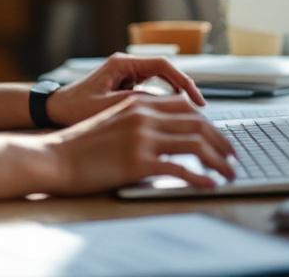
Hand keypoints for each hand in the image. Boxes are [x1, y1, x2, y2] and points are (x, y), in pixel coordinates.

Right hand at [42, 93, 235, 192]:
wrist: (55, 157)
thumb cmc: (81, 145)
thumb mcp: (113, 121)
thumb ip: (141, 122)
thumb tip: (168, 135)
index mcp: (139, 104)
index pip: (186, 108)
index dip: (209, 123)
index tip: (220, 138)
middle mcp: (144, 116)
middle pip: (197, 124)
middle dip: (222, 142)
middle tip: (233, 158)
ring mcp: (142, 138)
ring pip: (195, 145)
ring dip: (219, 161)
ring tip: (229, 173)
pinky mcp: (138, 162)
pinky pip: (180, 169)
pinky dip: (200, 178)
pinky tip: (210, 185)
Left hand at [44, 52, 205, 126]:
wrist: (54, 110)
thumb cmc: (74, 108)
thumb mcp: (107, 107)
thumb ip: (137, 103)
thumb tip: (168, 105)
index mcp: (121, 64)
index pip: (162, 65)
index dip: (183, 81)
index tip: (196, 100)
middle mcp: (126, 65)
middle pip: (165, 71)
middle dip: (183, 89)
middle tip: (200, 108)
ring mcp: (126, 74)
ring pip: (160, 81)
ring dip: (175, 96)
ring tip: (189, 115)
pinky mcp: (125, 86)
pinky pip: (151, 90)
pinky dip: (163, 101)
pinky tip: (171, 117)